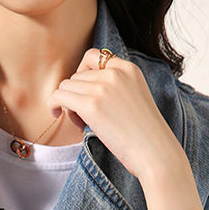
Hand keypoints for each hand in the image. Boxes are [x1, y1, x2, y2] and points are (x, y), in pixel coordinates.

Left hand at [46, 49, 185, 183]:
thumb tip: (81, 91)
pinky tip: (56, 115)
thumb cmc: (144, 135)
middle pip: (77, 75)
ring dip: (67, 103)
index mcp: (129, 68)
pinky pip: (58, 96)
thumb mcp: (135, 99)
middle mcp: (115, 73)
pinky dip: (53, 104)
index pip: (93, 57)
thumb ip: (114, 88)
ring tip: (80, 123)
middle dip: (75, 94)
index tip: (83, 92)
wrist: (155, 152)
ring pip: (66, 86)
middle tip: (83, 117)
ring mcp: (102, 87)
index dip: (82, 74)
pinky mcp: (91, 105)